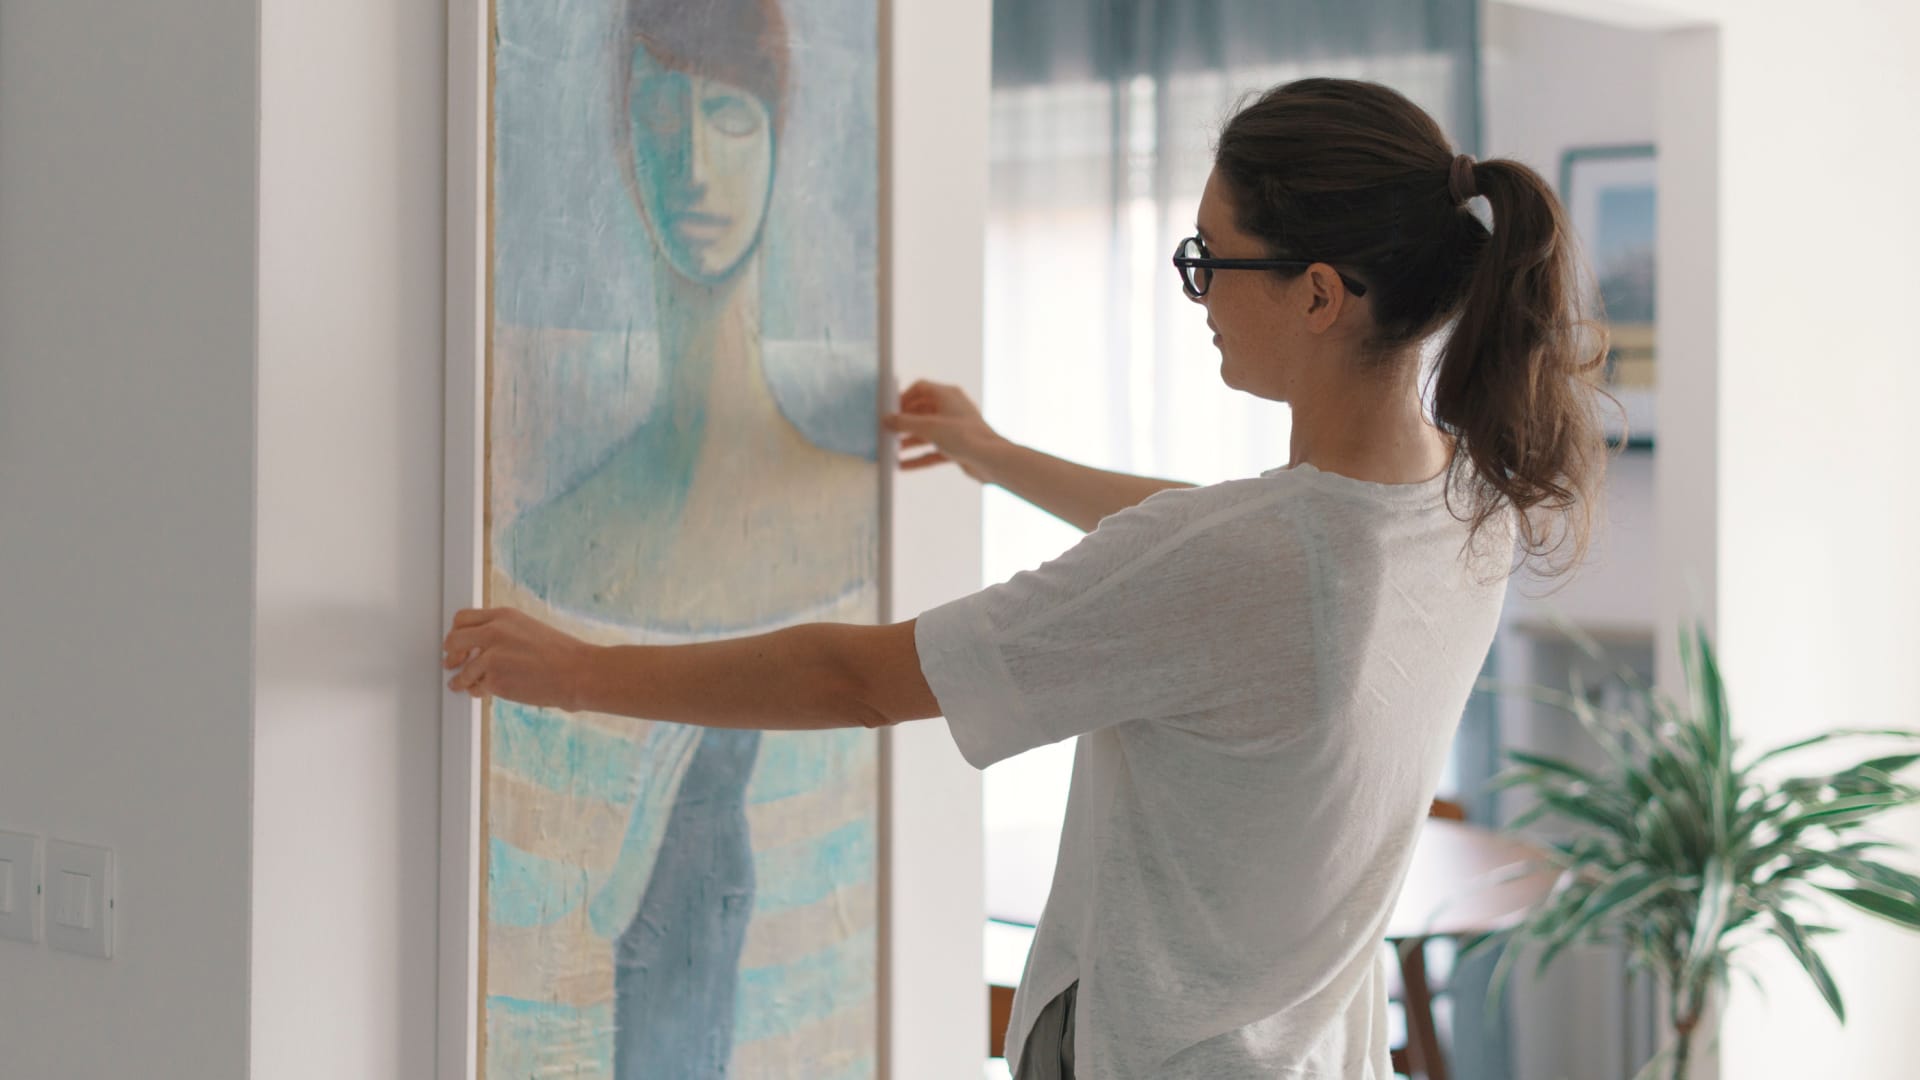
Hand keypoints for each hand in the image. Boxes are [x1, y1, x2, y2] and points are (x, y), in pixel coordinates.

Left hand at [442, 607, 596, 710]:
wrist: (577, 672)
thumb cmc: (562, 654)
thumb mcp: (529, 629)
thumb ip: (503, 632)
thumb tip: (482, 644)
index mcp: (503, 616)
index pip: (462, 619)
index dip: (456, 632)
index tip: (458, 642)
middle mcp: (493, 632)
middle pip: (454, 641)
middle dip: (450, 654)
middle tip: (451, 662)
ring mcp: (492, 657)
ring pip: (463, 670)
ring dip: (460, 679)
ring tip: (462, 684)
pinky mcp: (494, 680)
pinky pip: (476, 687)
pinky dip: (478, 691)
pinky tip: (482, 693)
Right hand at [881, 379, 1008, 482]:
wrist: (990, 460)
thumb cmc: (966, 436)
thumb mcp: (929, 427)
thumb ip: (904, 423)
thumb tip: (887, 419)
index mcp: (947, 395)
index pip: (920, 388)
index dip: (903, 397)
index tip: (890, 410)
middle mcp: (952, 409)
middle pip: (921, 411)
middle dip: (904, 422)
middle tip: (887, 431)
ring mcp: (955, 429)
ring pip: (926, 432)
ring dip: (909, 441)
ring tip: (891, 450)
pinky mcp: (957, 447)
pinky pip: (932, 450)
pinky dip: (918, 457)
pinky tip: (903, 465)